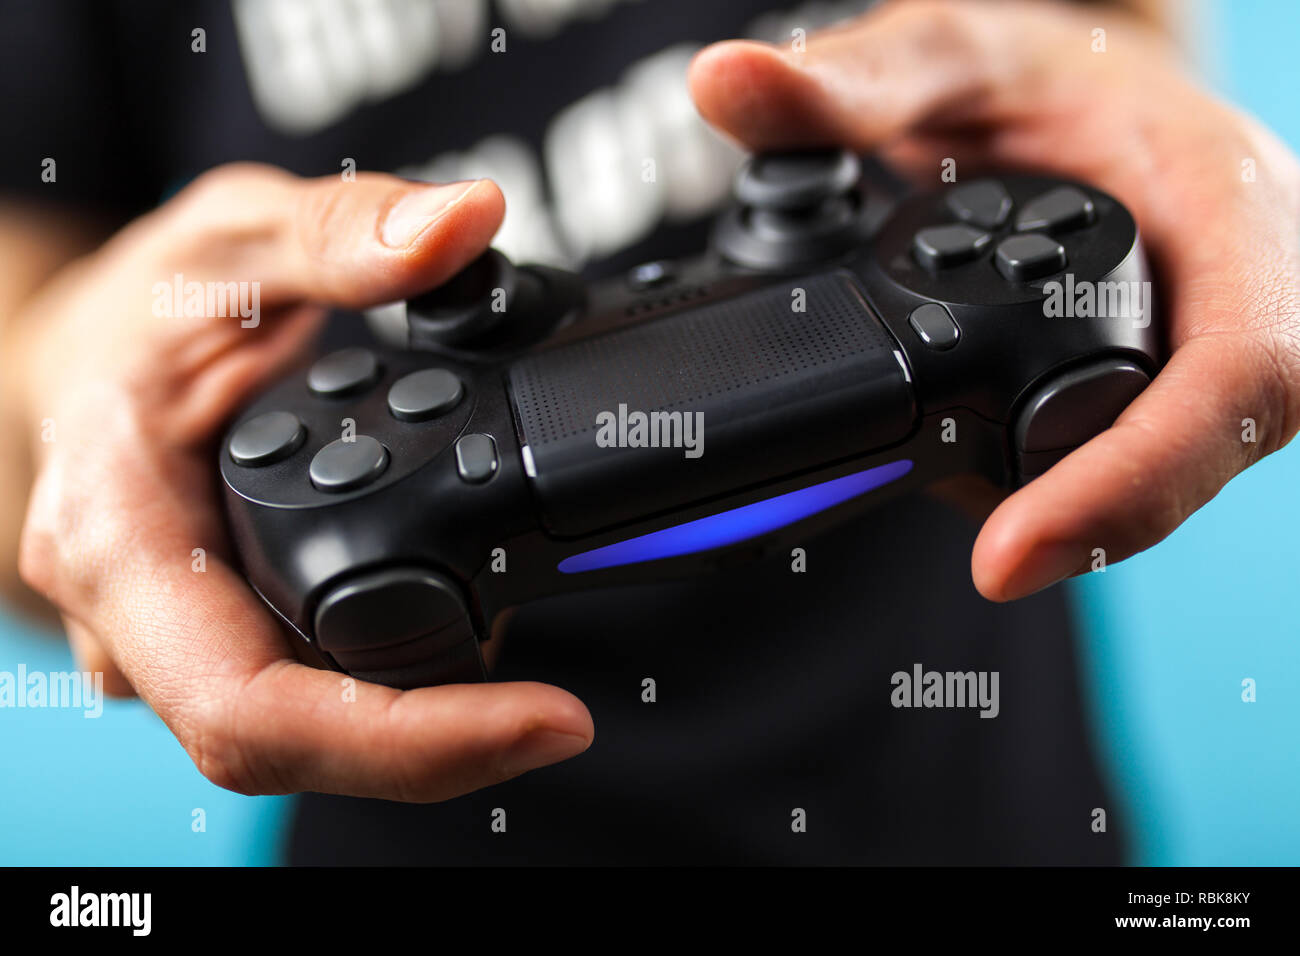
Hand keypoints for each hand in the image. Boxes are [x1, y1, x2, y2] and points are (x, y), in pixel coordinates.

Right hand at [8, 165, 592, 799]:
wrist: (89, 368)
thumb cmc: (134, 314)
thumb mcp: (229, 242)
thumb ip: (343, 234)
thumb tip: (463, 224)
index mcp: (121, 543)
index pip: (254, 709)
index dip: (407, 741)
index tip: (539, 722)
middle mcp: (142, 630)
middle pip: (300, 748)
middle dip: (442, 744)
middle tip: (556, 713)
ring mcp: (184, 656)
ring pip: (315, 742)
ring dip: (430, 726)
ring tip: (528, 690)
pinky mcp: (231, 651)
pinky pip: (318, 703)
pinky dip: (405, 697)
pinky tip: (470, 648)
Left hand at [689, 0, 1299, 599]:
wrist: (1093, 93)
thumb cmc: (1050, 74)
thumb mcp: (956, 54)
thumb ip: (855, 81)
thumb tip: (728, 84)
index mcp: (1225, 205)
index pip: (1231, 373)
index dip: (1132, 483)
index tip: (1010, 553)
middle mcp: (1236, 290)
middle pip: (1196, 451)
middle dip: (1082, 514)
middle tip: (975, 551)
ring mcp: (1205, 347)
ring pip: (1159, 470)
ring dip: (1059, 504)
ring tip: (947, 477)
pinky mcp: (1164, 383)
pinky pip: (1123, 454)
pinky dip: (1047, 480)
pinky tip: (967, 462)